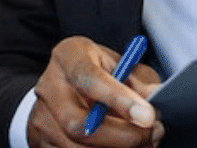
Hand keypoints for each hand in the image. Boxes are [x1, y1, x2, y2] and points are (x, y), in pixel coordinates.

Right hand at [27, 36, 164, 147]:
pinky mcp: (43, 143)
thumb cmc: (101, 72)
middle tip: (152, 135)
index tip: (148, 116)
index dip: (119, 99)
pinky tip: (124, 147)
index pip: (88, 79)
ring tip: (144, 143)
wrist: (69, 86)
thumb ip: (140, 82)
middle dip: (121, 137)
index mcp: (68, 57)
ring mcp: (42, 118)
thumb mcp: (123, 65)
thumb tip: (155, 99)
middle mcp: (49, 87)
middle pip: (77, 124)